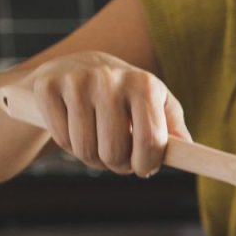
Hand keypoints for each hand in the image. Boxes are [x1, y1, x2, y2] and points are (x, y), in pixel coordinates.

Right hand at [22, 50, 189, 176]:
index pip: (150, 140)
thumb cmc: (124, 94)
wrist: (76, 66)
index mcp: (144, 84)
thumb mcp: (155, 103)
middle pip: (115, 151)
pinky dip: (68, 145)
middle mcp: (110, 78)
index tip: (143, 169)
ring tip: (98, 144)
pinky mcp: (47, 85)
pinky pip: (61, 138)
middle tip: (117, 158)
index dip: (147, 164)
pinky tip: (75, 130)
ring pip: (85, 149)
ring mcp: (77, 80)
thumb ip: (174, 127)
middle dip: (117, 165)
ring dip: (92, 158)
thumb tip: (187, 151)